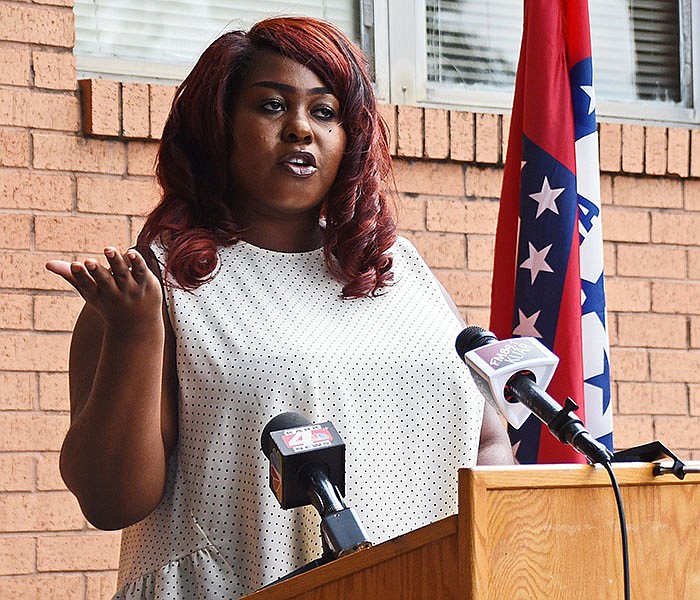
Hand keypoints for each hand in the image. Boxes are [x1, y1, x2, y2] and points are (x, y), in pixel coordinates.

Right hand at [46, 247, 162, 332]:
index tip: (75, 265)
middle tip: (89, 262)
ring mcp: (131, 289)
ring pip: (123, 274)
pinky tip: (132, 252)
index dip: (81, 275)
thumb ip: (72, 275)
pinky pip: (141, 271)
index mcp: (97, 294)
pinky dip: (136, 263)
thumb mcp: (89, 291)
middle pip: (105, 281)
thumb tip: (48, 264)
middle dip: (97, 272)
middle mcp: (113, 293)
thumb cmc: (108, 302)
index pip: (87, 285)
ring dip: (116, 262)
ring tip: (108, 249)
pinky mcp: (146, 283)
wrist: (136, 324)